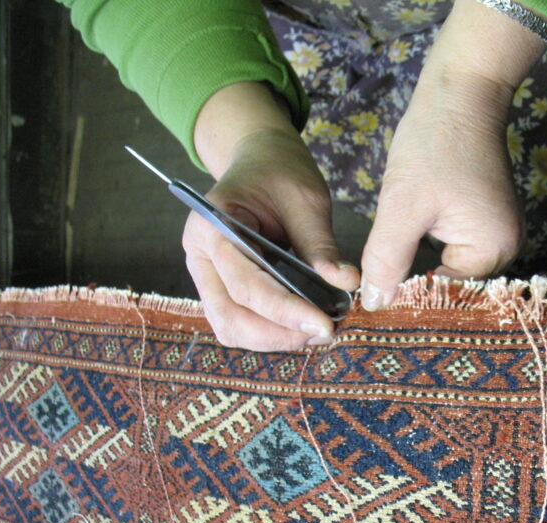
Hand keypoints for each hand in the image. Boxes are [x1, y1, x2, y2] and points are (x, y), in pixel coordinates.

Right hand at [184, 84, 358, 350]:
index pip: (247, 284)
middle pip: (231, 316)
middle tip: (326, 331)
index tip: (325, 325)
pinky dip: (268, 333)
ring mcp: (205, 274)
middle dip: (279, 333)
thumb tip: (347, 283)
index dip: (286, 311)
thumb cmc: (279, 172)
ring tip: (317, 330)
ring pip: (231, 327)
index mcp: (213, 225)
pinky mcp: (219, 288)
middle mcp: (199, 255)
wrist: (258, 160)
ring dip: (274, 338)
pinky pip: (237, 323)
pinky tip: (299, 325)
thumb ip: (321, 245)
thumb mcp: (306, 200)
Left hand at [359, 0, 546, 309]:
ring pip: (448, 269)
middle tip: (372, 299)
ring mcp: (498, 235)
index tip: (373, 306)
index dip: (409, 299)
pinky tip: (404, 252)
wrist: (461, 93)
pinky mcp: (486, 222)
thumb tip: (374, 305)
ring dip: (419, 269)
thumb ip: (388, 259)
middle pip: (451, 286)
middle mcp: (506, 250)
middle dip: (415, 287)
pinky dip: (428, 251)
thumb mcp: (403, 206)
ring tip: (383, 282)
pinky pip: (453, 250)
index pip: (445, 293)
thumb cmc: (435, 145)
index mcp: (493, 251)